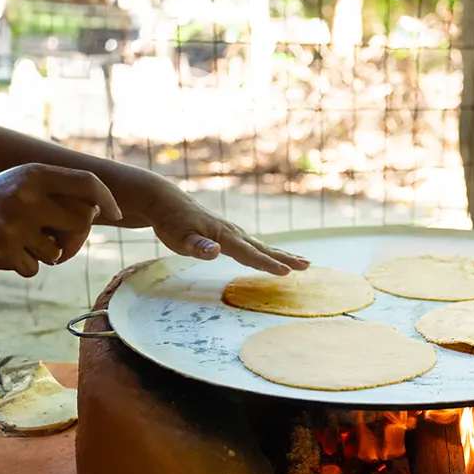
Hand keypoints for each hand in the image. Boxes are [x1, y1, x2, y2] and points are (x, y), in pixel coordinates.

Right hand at [0, 164, 122, 277]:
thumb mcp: (17, 185)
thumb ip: (52, 191)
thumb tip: (97, 208)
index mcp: (32, 174)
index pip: (85, 181)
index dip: (106, 198)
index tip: (116, 213)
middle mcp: (25, 195)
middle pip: (81, 221)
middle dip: (73, 235)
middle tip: (54, 239)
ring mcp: (14, 223)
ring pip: (56, 250)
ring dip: (41, 253)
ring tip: (14, 239)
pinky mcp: (4, 250)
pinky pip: (34, 268)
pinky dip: (22, 265)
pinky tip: (1, 251)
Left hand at [109, 167, 308, 274]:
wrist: (166, 201)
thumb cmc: (171, 222)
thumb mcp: (178, 237)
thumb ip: (197, 246)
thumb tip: (215, 251)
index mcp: (224, 236)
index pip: (249, 253)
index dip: (268, 264)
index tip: (286, 272)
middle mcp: (233, 233)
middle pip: (263, 248)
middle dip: (286, 258)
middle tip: (307, 266)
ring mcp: (233, 232)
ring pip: (262, 245)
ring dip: (283, 254)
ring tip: (302, 262)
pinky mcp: (229, 234)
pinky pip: (254, 245)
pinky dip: (269, 251)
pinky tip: (274, 254)